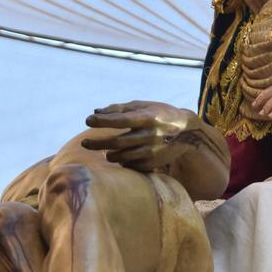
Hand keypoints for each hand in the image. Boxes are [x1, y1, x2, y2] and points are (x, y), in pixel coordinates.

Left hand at [82, 101, 199, 172]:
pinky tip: (122, 156)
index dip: (102, 121)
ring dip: (109, 154)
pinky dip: (122, 161)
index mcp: (148, 118)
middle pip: (117, 142)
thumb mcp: (143, 106)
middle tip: (84, 143)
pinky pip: (130, 165)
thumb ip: (119, 108)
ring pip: (121, 157)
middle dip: (97, 143)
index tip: (88, 120)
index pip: (120, 120)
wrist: (187, 132)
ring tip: (105, 150)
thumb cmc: (159, 114)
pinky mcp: (153, 164)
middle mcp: (150, 135)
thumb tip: (96, 112)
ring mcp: (152, 151)